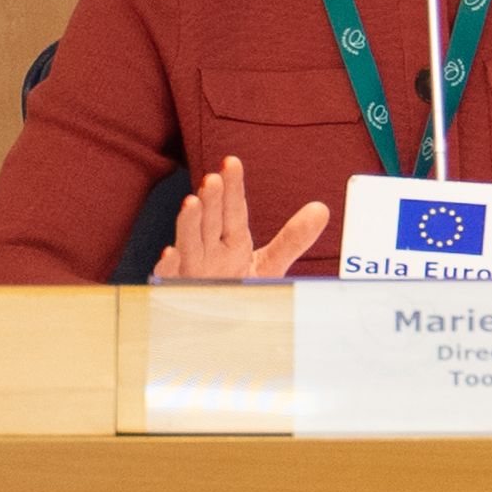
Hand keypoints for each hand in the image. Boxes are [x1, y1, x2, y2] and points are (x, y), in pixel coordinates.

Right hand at [164, 157, 327, 279]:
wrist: (218, 329)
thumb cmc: (239, 290)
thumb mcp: (271, 265)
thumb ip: (293, 239)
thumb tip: (322, 208)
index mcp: (232, 241)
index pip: (234, 210)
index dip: (233, 187)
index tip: (232, 162)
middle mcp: (210, 251)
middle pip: (211, 222)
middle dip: (212, 201)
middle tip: (214, 179)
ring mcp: (192, 270)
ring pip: (189, 243)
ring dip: (189, 224)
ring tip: (191, 202)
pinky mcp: (179, 292)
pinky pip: (171, 279)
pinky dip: (169, 267)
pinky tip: (170, 252)